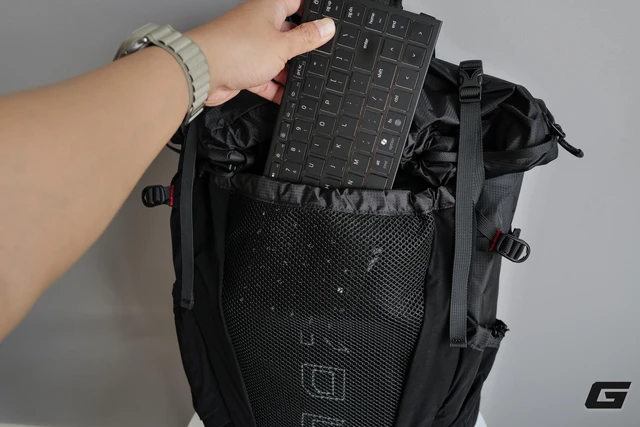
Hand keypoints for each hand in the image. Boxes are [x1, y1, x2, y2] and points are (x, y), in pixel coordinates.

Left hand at [187, 0, 335, 105]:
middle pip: (288, 34)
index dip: (313, 13)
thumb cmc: (235, 49)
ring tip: (301, 80)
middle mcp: (259, 25)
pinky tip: (284, 95)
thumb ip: (306, 38)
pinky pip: (264, 78)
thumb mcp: (282, 45)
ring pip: (276, 58)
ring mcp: (250, 47)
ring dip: (288, 71)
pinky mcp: (243, 68)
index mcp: (269, 8)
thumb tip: (327, 27)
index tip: (327, 26)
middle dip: (302, 48)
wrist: (202, 71)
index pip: (297, 3)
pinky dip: (274, 87)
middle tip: (316, 58)